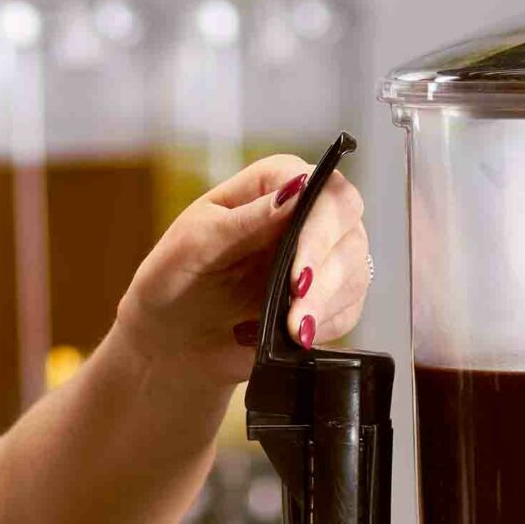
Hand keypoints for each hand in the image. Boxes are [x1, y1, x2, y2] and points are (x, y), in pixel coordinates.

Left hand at [111, 154, 369, 379]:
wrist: (170, 339)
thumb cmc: (173, 279)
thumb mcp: (195, 243)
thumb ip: (245, 218)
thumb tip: (296, 191)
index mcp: (272, 184)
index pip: (320, 185)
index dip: (319, 222)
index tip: (299, 264)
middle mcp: (304, 213)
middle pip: (347, 223)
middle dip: (325, 267)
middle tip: (297, 300)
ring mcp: (319, 256)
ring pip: (355, 268)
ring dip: (325, 302)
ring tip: (291, 330)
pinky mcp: (326, 299)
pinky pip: (348, 309)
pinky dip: (325, 325)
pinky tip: (294, 337)